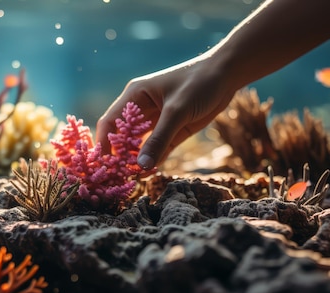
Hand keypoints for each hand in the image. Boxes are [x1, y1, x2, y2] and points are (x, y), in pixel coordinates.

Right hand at [96, 55, 238, 169]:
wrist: (227, 76)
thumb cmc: (198, 83)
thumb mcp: (177, 111)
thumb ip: (159, 139)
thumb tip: (141, 166)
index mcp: (135, 96)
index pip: (111, 122)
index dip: (104, 144)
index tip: (102, 165)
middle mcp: (142, 109)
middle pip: (123, 136)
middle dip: (120, 156)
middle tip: (117, 177)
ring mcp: (158, 120)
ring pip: (141, 145)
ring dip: (137, 160)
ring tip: (132, 178)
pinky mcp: (173, 130)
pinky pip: (159, 148)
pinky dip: (154, 160)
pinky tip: (150, 173)